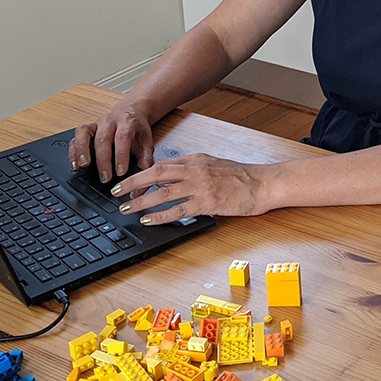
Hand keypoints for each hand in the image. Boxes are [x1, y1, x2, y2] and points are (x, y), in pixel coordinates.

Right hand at [68, 103, 154, 183]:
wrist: (130, 113)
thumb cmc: (137, 130)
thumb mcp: (146, 141)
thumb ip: (146, 156)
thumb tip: (144, 169)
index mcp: (127, 122)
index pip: (123, 137)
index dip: (121, 155)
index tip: (121, 172)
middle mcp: (109, 120)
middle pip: (102, 138)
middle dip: (103, 160)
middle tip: (105, 178)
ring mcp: (96, 123)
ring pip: (84, 133)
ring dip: (82, 150)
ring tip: (83, 166)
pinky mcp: (86, 128)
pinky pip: (75, 137)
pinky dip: (73, 152)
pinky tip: (75, 165)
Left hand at [108, 153, 272, 222]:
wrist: (264, 183)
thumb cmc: (242, 176)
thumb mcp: (214, 164)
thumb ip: (193, 168)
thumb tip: (172, 175)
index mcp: (196, 159)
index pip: (162, 165)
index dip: (141, 174)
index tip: (127, 183)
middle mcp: (196, 170)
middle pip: (156, 174)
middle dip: (132, 183)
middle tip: (116, 192)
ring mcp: (201, 186)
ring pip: (163, 192)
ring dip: (142, 201)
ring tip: (127, 209)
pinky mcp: (208, 203)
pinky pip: (179, 210)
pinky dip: (161, 215)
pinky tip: (149, 220)